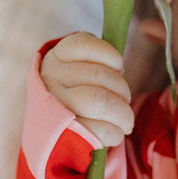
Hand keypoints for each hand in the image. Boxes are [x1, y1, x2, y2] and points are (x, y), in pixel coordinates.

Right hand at [40, 31, 134, 151]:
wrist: (54, 129)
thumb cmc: (77, 92)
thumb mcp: (80, 67)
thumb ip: (98, 60)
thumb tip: (120, 67)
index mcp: (59, 55)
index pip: (86, 45)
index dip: (111, 57)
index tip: (118, 67)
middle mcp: (51, 76)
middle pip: (99, 75)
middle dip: (122, 90)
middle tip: (126, 101)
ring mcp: (54, 103)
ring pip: (100, 100)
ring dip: (122, 113)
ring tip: (125, 120)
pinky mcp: (62, 132)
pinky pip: (97, 129)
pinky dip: (114, 132)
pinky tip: (114, 133)